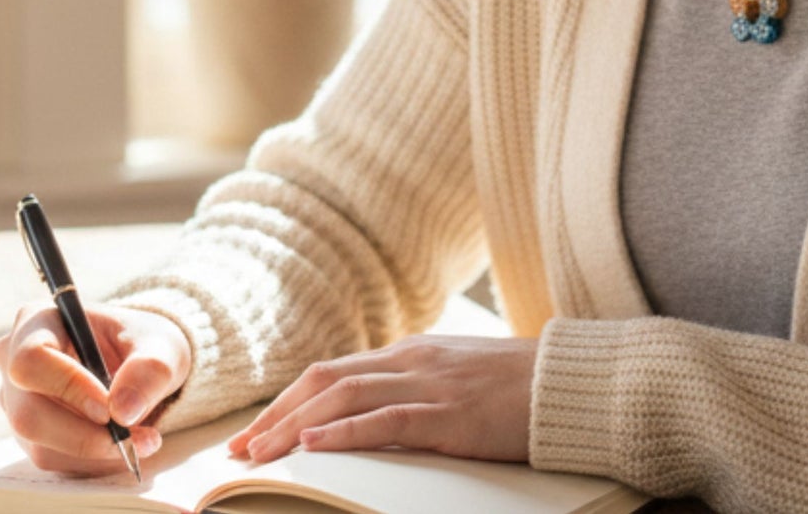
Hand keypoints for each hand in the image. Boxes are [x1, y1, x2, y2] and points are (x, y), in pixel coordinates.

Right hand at [0, 299, 191, 474]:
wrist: (140, 364)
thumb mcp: (162, 344)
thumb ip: (150, 368)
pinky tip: (124, 445)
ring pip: (43, 446)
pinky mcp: (30, 434)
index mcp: (37, 321)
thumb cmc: (143, 342)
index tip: (109, 409)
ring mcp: (17, 402)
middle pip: (28, 414)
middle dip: (83, 436)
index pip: (31, 359)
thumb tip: (123, 411)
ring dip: (95, 452)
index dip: (67, 387)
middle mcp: (14, 362)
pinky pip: (55, 461)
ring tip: (142, 440)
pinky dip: (93, 461)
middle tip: (132, 437)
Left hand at [227, 335, 537, 465]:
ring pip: (344, 395)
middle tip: (240, 451)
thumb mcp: (457, 378)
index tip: (255, 433)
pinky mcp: (450, 414)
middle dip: (276, 416)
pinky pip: (386, 419)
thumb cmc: (517, 386)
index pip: (332, 371)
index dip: (287, 401)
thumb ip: (417, 386)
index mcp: (411, 352)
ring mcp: (430, 383)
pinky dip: (344, 431)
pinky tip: (315, 446)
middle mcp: (412, 359)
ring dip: (294, 427)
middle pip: (325, 379)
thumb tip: (374, 412)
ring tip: (261, 455)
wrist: (567, 382)